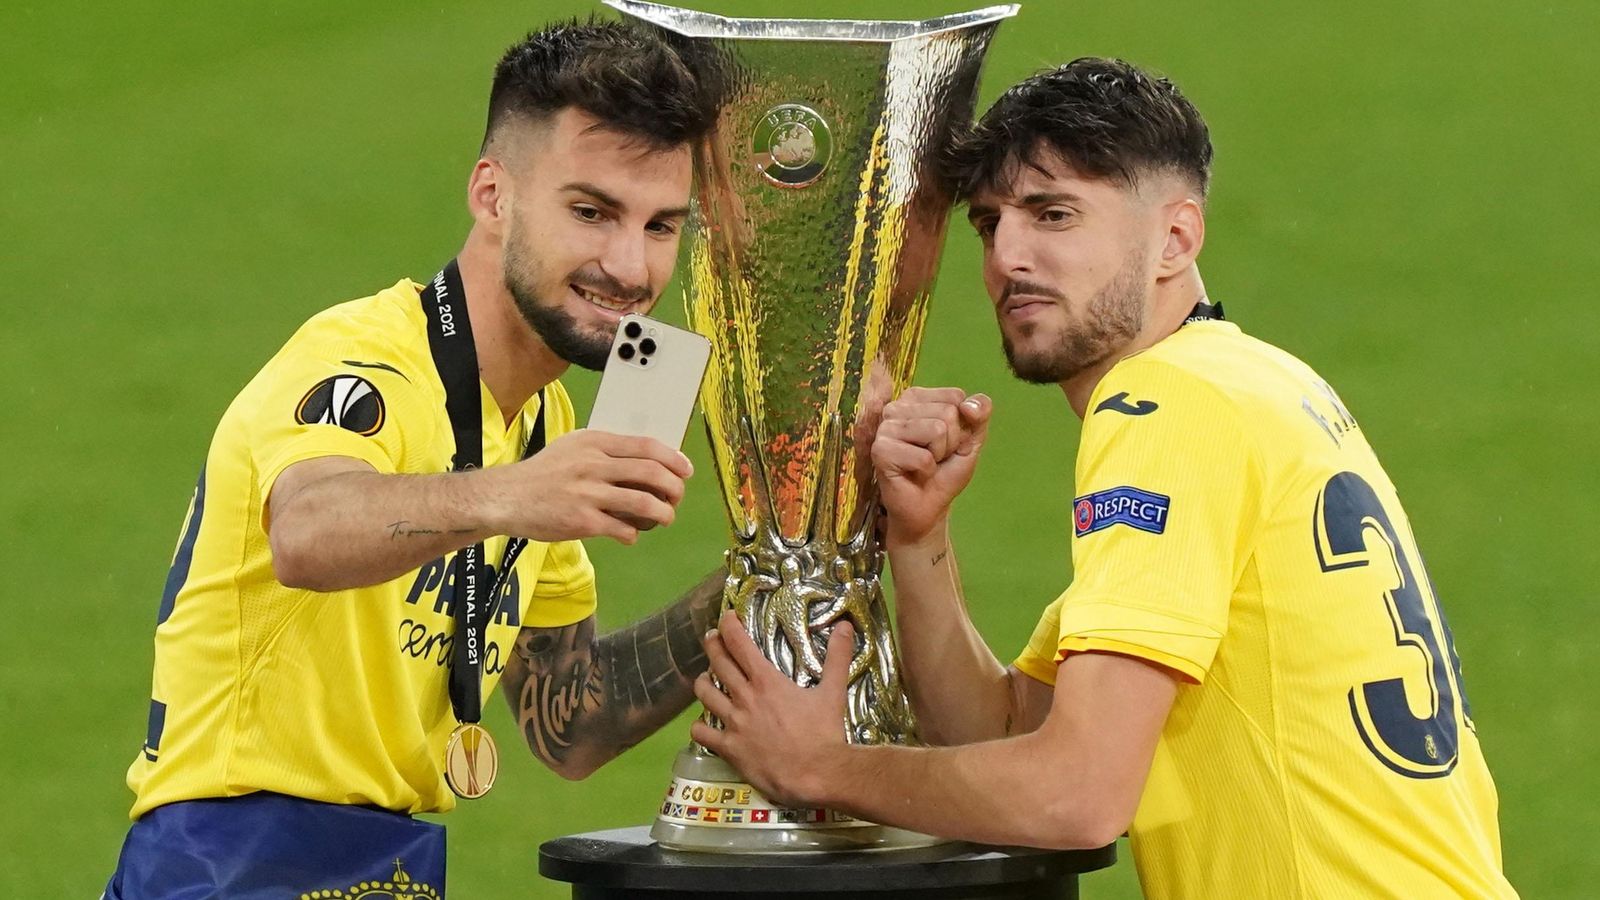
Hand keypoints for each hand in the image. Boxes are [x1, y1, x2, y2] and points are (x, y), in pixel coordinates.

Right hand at [485, 429, 691, 544]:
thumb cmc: (543, 473)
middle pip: (651, 473)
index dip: (673, 459)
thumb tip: (646, 462)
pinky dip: (633, 534)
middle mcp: (593, 465)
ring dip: (663, 513)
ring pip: (643, 502)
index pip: (646, 447)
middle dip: (674, 488)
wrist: (506, 497)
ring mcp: (588, 494)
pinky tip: (630, 535)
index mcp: (594, 442)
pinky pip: (623, 529)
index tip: (686, 470)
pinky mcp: (582, 521)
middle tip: (677, 498)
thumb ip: (605, 451)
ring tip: (665, 518)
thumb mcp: (573, 447)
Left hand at [690, 611, 852, 807]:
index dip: (729, 626)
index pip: (739, 644)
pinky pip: (702, 733)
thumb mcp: (833, 691)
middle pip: (718, 663)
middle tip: (711, 638)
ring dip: (702, 682)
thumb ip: (837, 657)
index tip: (725, 618)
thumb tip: (845, 625)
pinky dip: (700, 726)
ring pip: (704, 695)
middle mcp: (744, 697)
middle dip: (712, 645)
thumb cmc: (824, 733)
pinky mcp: (729, 748)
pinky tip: (703, 724)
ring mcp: (733, 723)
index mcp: (766, 681)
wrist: (816, 774)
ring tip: (705, 678)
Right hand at [871, 388, 990, 543]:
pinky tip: (914, 474)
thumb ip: (980, 415)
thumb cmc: (945, 471)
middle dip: (950, 442)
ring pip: (936, 430)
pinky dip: (927, 470)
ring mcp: (885, 428)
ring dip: (938, 456)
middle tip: (934, 457)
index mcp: (915, 398)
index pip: (955, 396)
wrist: (928, 508)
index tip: (946, 442)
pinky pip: (923, 457)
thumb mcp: (971, 440)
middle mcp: (896, 407)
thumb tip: (969, 404)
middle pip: (947, 413)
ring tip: (924, 464)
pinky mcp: (880, 451)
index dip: (960, 425)